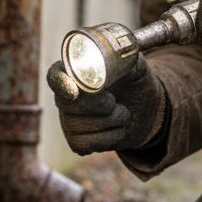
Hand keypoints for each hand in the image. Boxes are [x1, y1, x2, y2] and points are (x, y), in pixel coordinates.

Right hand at [46, 55, 167, 155]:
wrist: (146, 111)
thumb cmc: (135, 83)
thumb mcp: (136, 67)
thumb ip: (127, 60)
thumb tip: (121, 57)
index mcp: (73, 73)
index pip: (55, 76)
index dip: (61, 83)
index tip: (74, 91)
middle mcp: (65, 97)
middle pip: (71, 105)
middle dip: (101, 105)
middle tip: (115, 101)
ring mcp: (68, 121)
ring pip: (82, 126)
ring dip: (112, 120)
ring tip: (121, 112)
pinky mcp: (77, 142)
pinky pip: (90, 143)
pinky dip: (112, 137)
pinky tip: (117, 129)